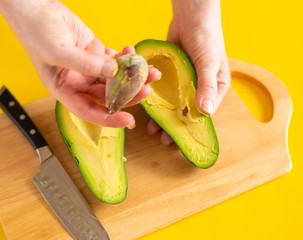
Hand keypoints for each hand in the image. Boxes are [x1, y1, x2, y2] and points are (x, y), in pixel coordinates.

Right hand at [0, 0, 159, 127]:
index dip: (109, 117)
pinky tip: (132, 52)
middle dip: (129, 94)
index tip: (129, 120)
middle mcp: (78, 82)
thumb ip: (84, 64)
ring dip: (132, 76)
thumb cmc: (37, 32)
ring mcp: (88, 68)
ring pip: (114, 78)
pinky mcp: (95, 53)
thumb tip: (113, 72)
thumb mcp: (57, 51)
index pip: (89, 111)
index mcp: (65, 90)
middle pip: (107, 95)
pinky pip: (114, 60)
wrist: (35, 8)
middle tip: (147, 89)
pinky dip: (125, 58)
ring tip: (150, 71)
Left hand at [148, 0, 230, 144]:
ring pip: (171, 102)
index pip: (203, 113)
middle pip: (185, 111)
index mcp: (214, 89)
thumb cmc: (207, 38)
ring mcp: (183, 81)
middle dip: (173, 124)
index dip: (190, 126)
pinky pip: (161, 88)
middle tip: (161, 137)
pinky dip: (154, 96)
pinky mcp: (170, 74)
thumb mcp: (209, 63)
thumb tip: (206, 112)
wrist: (191, 16)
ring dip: (161, 114)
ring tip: (151, 126)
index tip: (178, 137)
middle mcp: (198, 88)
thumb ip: (206, 86)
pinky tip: (145, 104)